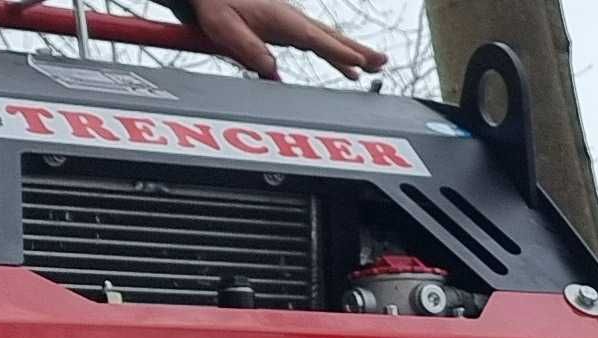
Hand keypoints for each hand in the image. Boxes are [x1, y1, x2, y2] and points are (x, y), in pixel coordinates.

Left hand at [180, 0, 385, 79]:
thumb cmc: (214, 5)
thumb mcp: (225, 30)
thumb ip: (249, 50)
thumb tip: (272, 72)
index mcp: (281, 19)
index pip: (315, 38)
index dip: (338, 51)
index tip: (359, 62)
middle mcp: (291, 19)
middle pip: (331, 37)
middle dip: (358, 51)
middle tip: (382, 62)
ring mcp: (291, 21)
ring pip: (328, 39)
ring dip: (351, 52)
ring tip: (373, 67)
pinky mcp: (286, 26)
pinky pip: (317, 41)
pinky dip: (335, 52)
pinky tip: (345, 66)